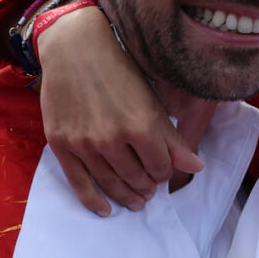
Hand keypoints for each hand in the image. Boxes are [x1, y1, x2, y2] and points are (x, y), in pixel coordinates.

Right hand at [39, 8, 203, 215]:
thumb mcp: (151, 100)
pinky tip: (106, 210)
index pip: (161, 168)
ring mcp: (84, 143)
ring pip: (110, 184)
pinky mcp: (61, 144)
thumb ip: (172, 138)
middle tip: (149, 191)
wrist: (74, 47)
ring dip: (126, 196)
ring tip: (136, 201)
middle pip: (137, 179)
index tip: (161, 170)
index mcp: (141, 126)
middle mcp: (111, 139)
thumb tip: (197, 167)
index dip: (164, 172)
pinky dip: (93, 201)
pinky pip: (78, 183)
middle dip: (146, 187)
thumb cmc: (119, 67)